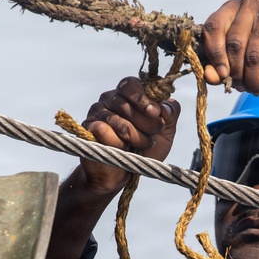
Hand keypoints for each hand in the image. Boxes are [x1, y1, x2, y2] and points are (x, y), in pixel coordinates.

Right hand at [80, 76, 179, 194]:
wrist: (124, 173)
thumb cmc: (144, 148)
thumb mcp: (165, 132)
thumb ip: (171, 114)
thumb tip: (166, 106)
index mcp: (128, 94)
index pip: (131, 85)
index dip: (144, 99)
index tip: (156, 113)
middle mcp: (110, 98)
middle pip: (126, 104)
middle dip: (145, 124)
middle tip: (152, 137)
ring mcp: (96, 112)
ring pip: (118, 121)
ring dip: (135, 137)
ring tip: (140, 146)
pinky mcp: (87, 128)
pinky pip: (104, 131)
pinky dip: (118, 144)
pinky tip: (123, 149)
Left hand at [202, 0, 258, 95]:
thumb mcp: (235, 65)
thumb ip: (218, 69)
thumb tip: (209, 76)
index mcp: (230, 9)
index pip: (214, 27)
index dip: (215, 54)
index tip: (222, 76)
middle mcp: (249, 4)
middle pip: (234, 42)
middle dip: (236, 72)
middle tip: (241, 88)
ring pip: (254, 52)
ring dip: (253, 78)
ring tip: (255, 90)